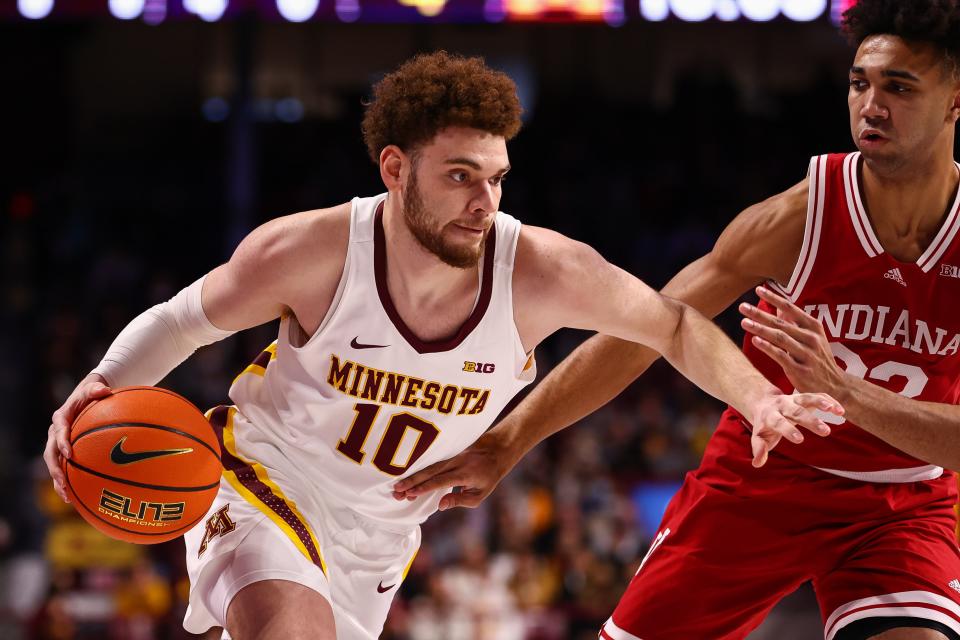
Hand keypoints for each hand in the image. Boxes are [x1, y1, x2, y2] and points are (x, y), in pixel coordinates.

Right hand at [45, 374, 112, 501]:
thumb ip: (97, 389)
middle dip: (55, 469)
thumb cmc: (93, 393)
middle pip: (50, 453)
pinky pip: (63, 468)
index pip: (58, 431)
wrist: (88, 396)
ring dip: (58, 481)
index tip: (69, 454)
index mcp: (61, 418)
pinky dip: (67, 482)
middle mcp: (56, 432)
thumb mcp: (94, 388)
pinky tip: (76, 498)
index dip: (62, 442)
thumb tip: (105, 389)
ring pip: (54, 465)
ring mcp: (58, 443)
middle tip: (63, 483)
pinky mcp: (64, 452)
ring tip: (67, 497)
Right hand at [392, 430, 513, 510]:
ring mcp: (449, 456)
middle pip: (429, 472)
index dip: (425, 487)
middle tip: (396, 492)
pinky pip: (429, 462)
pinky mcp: (446, 454)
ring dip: (411, 477)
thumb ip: (459, 501)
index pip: (441, 481)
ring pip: (427, 466)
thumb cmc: (487, 477)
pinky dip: (416, 470)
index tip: (410, 493)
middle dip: (411, 482)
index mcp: (464, 473)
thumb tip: (439, 506)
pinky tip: (404, 477)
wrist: (495, 450)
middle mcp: (455, 462)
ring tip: (396, 488)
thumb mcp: (479, 494)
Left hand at [739, 286, 847, 396]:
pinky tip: (756, 340)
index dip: (774, 298)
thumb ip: (796, 323)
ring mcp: (806, 354)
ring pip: (780, 338)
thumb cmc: (818, 358)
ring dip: (760, 329)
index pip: (791, 308)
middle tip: (742, 307)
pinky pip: (781, 356)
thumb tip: (780, 308)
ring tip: (744, 322)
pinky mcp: (800, 370)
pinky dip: (768, 347)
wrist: (834, 385)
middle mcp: (811, 338)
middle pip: (781, 323)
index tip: (758, 289)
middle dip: (760, 314)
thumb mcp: (812, 337)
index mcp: (814, 327)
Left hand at [746, 390, 842, 467]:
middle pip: (796, 411)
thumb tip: (757, 463)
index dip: (788, 430)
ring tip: (834, 409)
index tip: (799, 440)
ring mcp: (794, 399)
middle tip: (825, 431)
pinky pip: (817, 396)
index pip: (779, 423)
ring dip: (820, 402)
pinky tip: (841, 411)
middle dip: (810, 420)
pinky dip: (829, 401)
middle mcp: (782, 406)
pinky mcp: (804, 397)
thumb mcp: (759, 437)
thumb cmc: (764, 425)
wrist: (763, 402)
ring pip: (807, 398)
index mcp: (770, 416)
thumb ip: (759, 449)